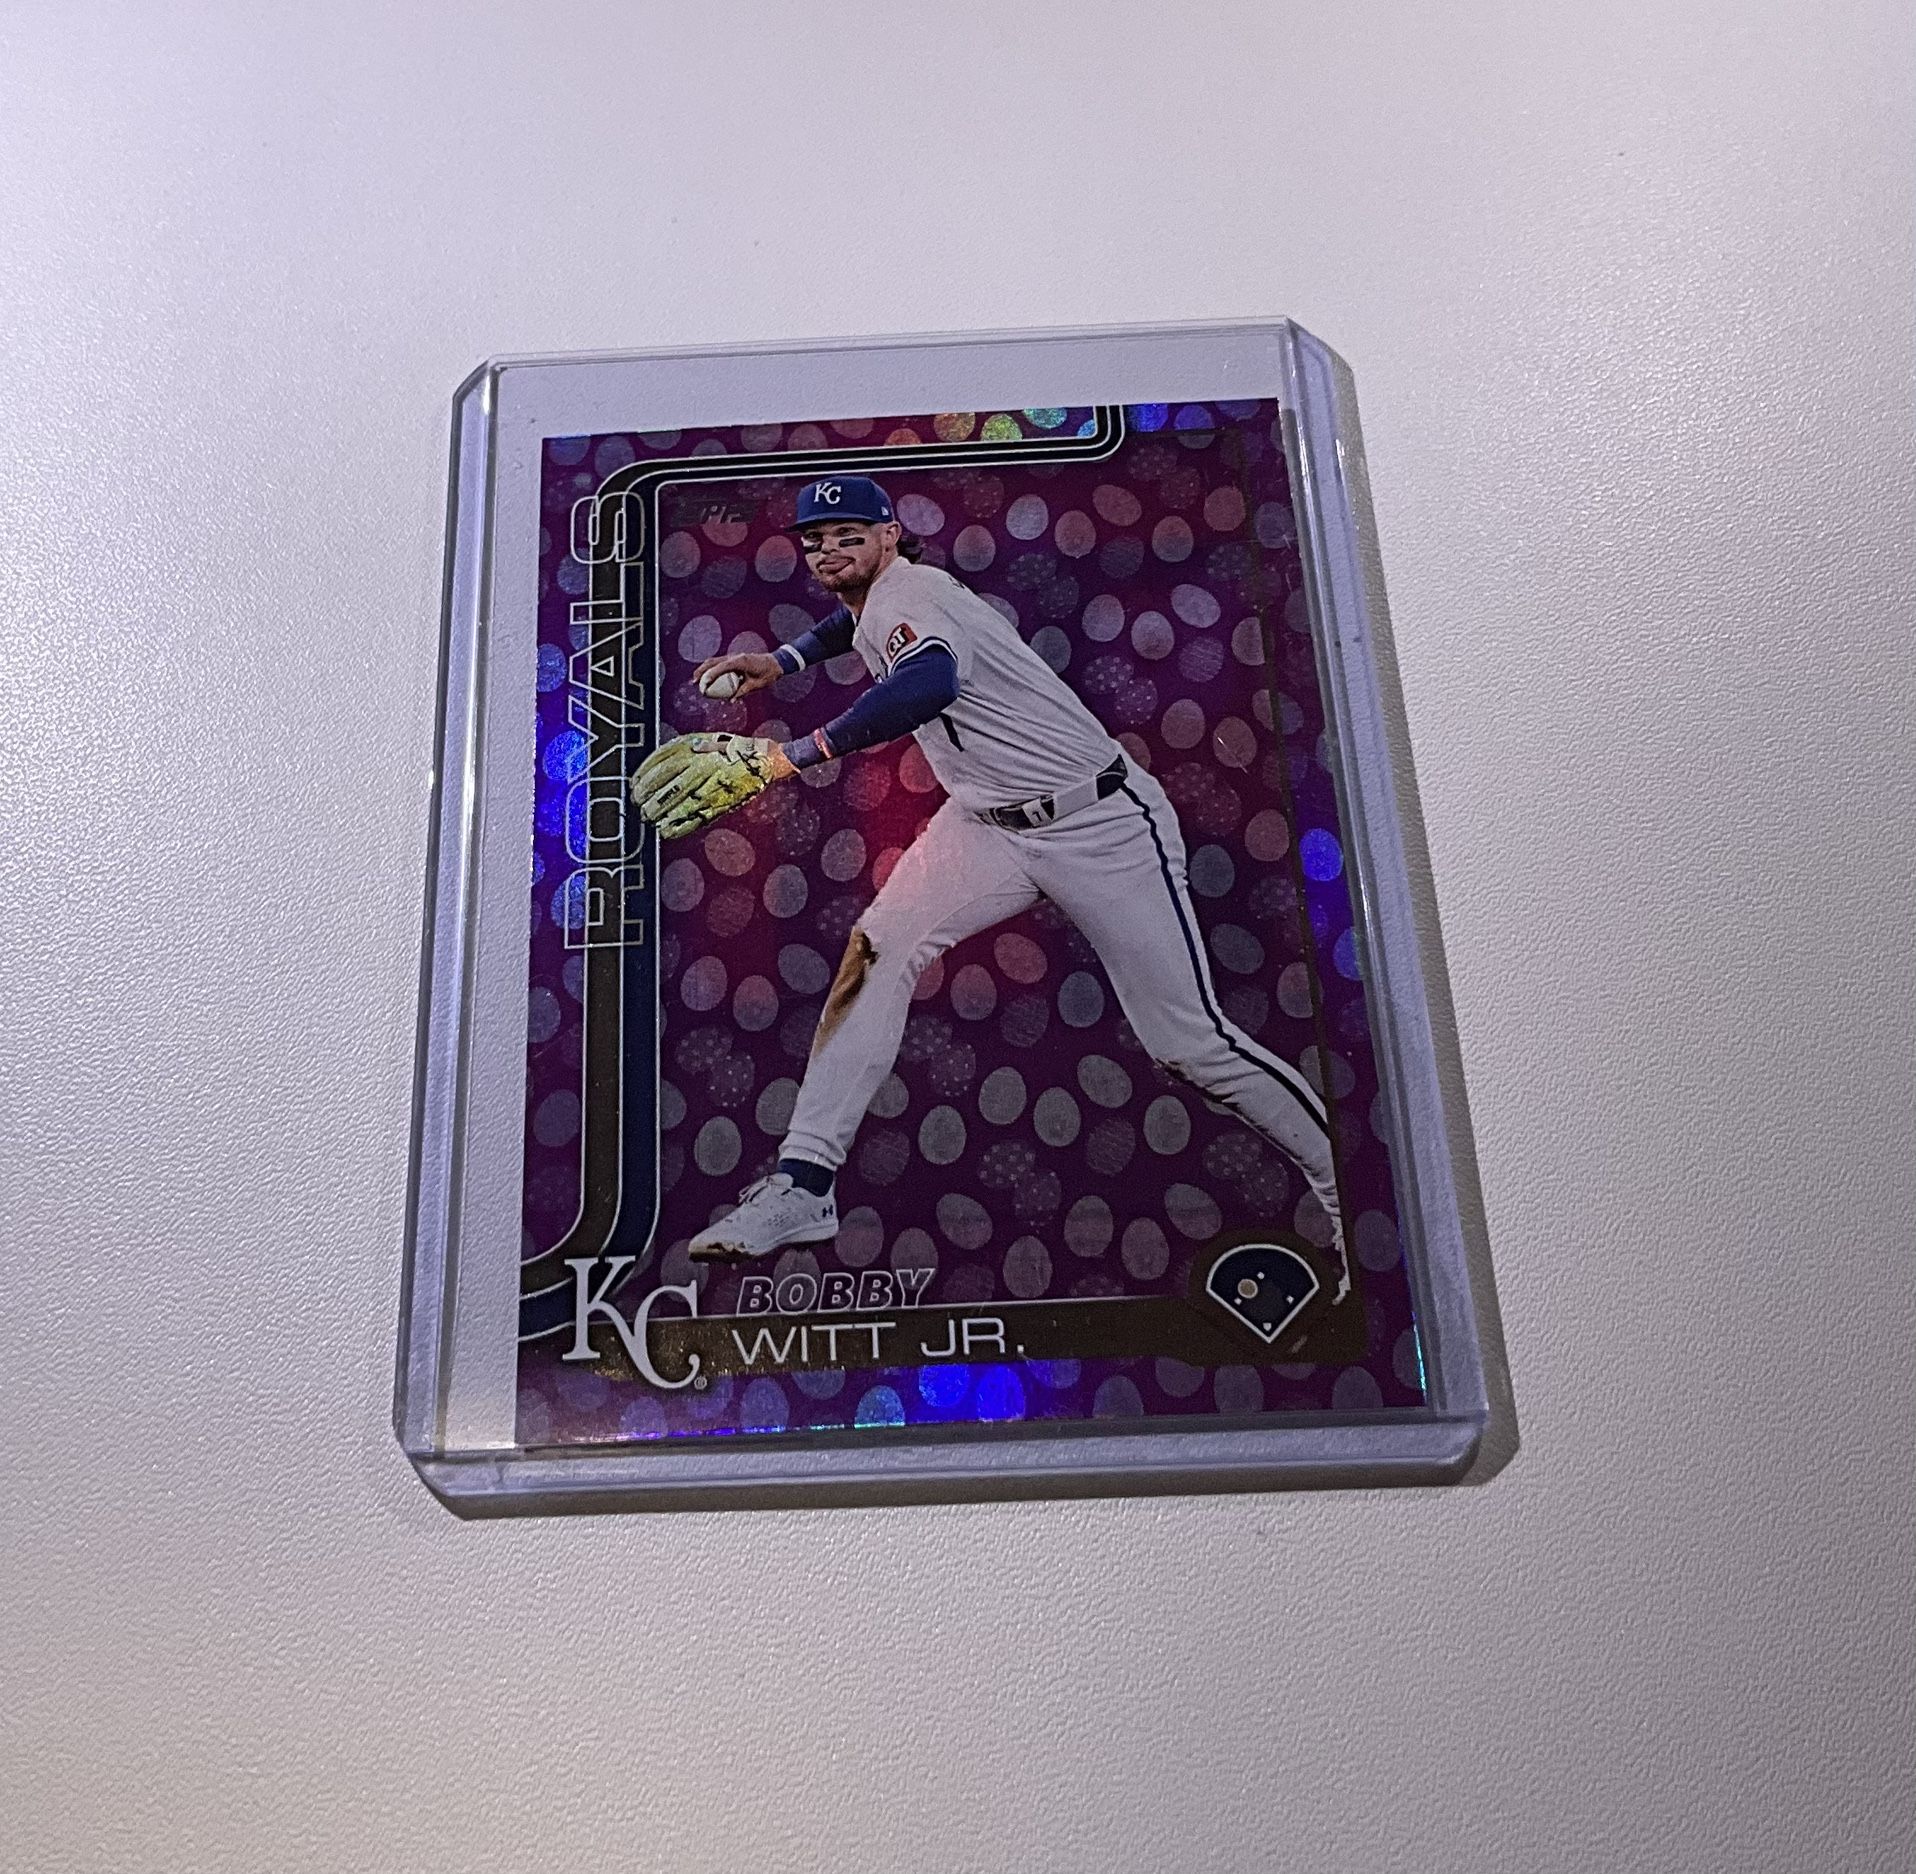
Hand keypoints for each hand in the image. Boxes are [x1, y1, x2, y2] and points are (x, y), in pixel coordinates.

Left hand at [631, 733, 791, 837]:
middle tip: (639, 806)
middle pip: (670, 788)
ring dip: (662, 815)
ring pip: (682, 805)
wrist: (762, 760)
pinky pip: (698, 819)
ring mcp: (713, 788)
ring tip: (651, 820)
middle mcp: (703, 769)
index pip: (661, 767)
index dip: (643, 779)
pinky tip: (667, 831)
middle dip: (650, 800)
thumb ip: (675, 751)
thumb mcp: (700, 739)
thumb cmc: (727, 748)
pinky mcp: (721, 804)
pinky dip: (681, 827)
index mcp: (696, 751)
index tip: (633, 787)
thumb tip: (648, 771)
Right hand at [693, 651, 783, 698]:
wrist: (776, 663)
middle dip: (701, 671)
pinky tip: (708, 678)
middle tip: (694, 682)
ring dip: (704, 669)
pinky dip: (712, 670)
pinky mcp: (735, 659)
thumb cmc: (768, 674)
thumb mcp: (756, 685)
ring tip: (696, 679)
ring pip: (714, 661)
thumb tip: (730, 700)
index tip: (702, 685)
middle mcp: (735, 657)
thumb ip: (743, 691)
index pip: (720, 668)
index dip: (709, 676)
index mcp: (739, 661)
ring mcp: (734, 656)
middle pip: (713, 662)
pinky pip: (720, 663)